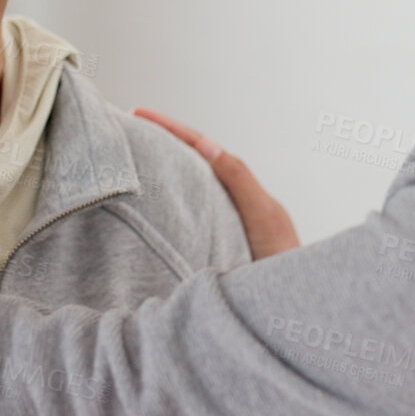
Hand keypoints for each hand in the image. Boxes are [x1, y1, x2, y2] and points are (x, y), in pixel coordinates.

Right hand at [132, 108, 300, 258]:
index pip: (200, 149)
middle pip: (189, 164)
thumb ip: (238, 179)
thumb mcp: (263, 214)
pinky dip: (163, 203)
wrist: (289, 302)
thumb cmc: (285, 260)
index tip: (140, 113)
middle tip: (126, 128)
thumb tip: (207, 144)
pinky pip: (180, 219)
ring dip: (160, 171)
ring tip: (128, 158)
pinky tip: (145, 208)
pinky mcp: (206, 252)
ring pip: (184, 190)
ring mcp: (217, 225)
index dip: (171, 129)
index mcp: (239, 190)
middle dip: (159, 144)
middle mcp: (227, 203)